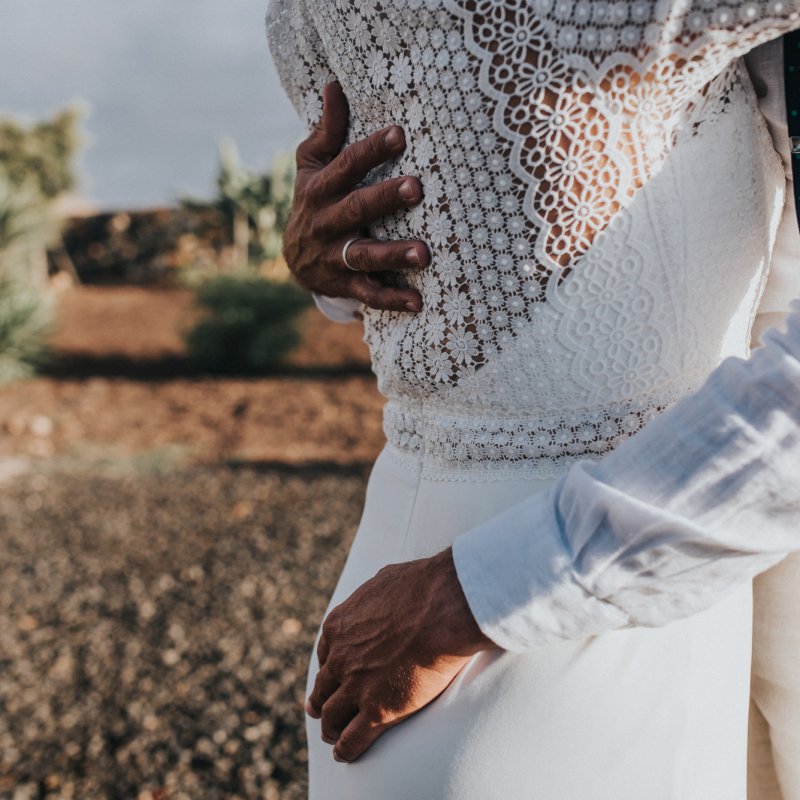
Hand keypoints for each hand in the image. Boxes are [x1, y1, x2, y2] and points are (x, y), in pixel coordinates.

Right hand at [284, 81, 429, 312]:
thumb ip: (327, 132)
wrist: (294, 259)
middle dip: (386, 198)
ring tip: (425, 253)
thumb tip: (334, 85)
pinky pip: (368, 294)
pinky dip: (392, 299)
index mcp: (320, 188)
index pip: (346, 164)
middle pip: (356, 208)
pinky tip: (418, 301)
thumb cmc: (313, 200)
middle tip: (417, 188)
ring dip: (394, 255)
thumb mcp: (311, 166)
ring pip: (364, 255)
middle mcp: (325, 222)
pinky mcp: (343, 284)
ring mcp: (334, 256)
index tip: (400, 134)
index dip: (372, 150)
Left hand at [306, 548, 498, 762]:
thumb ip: (373, 595)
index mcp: (339, 626)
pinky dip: (346, 750)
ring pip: (331, 716)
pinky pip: (352, 740)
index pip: (324, 655)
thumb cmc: (423, 587)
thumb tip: (379, 592)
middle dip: (322, 700)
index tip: (333, 677)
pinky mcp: (378, 710)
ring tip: (333, 736)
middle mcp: (340, 658)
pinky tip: (345, 754)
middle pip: (324, 687)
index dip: (329, 668)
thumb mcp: (384, 580)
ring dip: (331, 727)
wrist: (444, 606)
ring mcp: (356, 686)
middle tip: (321, 709)